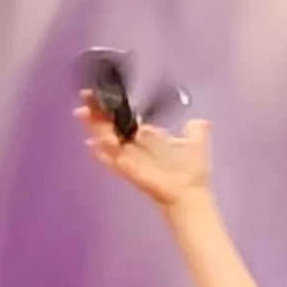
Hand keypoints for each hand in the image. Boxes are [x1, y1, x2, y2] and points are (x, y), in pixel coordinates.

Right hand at [79, 100, 212, 207]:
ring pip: (105, 139)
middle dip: (97, 113)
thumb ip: (196, 131)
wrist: (189, 192)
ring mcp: (127, 158)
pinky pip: (109, 160)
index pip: (124, 119)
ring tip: (84, 114)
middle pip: (109, 126)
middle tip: (84, 98)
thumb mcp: (195, 143)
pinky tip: (92, 142)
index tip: (99, 95)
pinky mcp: (126, 170)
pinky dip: (101, 152)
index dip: (112, 108)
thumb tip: (202, 121)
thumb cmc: (191, 170)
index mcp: (146, 136)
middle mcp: (134, 146)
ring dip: (95, 127)